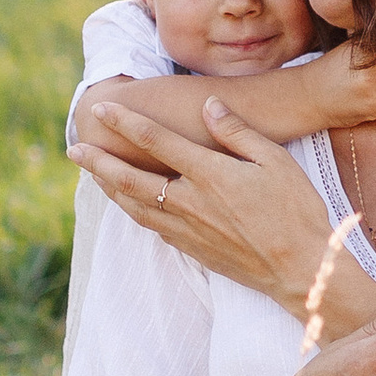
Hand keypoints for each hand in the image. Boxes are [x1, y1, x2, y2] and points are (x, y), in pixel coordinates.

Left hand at [78, 97, 335, 311]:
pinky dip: (131, 210)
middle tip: (74, 148)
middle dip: (98, 162)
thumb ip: (237, 131)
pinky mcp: (192, 249)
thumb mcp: (276, 160)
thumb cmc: (296, 211)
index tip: (101, 110)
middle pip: (130, 178)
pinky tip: (127, 203)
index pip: (155, 142)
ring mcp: (187, 230)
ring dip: (108, 187)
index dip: (125, 123)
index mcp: (210, 175)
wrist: (301, 270)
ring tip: (92, 174)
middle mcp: (190, 203)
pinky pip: (151, 226)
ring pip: (134, 206)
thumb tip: (208, 105)